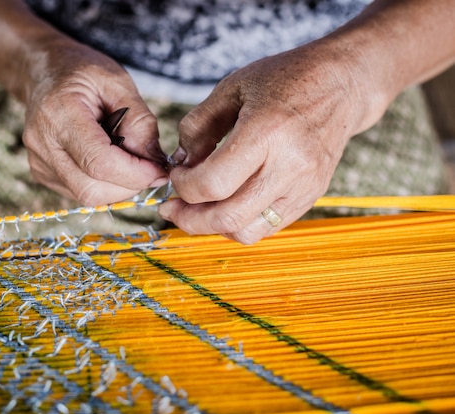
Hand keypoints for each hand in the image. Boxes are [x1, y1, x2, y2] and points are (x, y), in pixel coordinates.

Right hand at [21, 38, 167, 205]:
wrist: (44, 72)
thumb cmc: (82, 72)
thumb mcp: (118, 82)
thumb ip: (140, 122)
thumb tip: (155, 163)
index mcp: (59, 114)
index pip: (99, 163)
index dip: (135, 173)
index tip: (160, 169)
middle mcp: (42, 144)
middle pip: (92, 189)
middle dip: (130, 184)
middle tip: (149, 166)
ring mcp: (38, 163)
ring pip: (88, 197)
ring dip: (119, 187)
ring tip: (128, 159)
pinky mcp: (42, 174)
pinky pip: (80, 193)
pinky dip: (104, 184)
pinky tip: (109, 161)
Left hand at [159, 41, 381, 243]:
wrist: (343, 85)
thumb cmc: (286, 79)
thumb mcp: (232, 88)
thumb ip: (198, 126)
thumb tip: (180, 165)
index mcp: (266, 132)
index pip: (213, 182)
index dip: (183, 187)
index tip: (175, 177)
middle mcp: (289, 165)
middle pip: (227, 217)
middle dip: (189, 219)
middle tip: (172, 208)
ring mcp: (304, 186)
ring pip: (246, 231)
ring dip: (212, 228)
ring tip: (197, 210)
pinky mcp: (310, 197)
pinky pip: (267, 228)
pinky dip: (239, 224)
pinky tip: (226, 206)